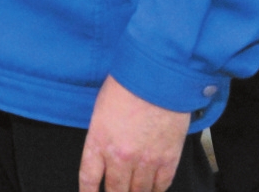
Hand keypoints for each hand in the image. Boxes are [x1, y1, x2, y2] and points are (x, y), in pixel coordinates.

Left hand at [78, 75, 189, 191]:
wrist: (158, 77)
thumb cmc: (127, 85)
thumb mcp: (101, 110)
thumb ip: (101, 136)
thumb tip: (105, 152)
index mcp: (99, 142)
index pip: (89, 179)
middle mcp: (120, 157)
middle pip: (116, 190)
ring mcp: (146, 160)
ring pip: (139, 191)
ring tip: (133, 191)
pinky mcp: (169, 159)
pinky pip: (161, 185)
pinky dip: (156, 190)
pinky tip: (153, 189)